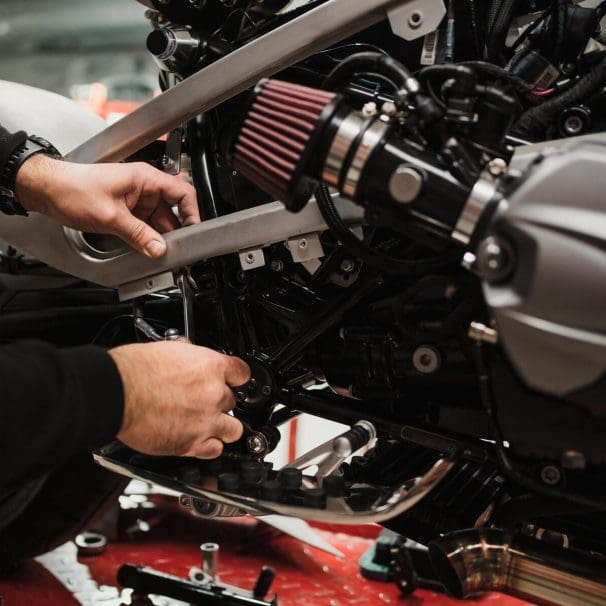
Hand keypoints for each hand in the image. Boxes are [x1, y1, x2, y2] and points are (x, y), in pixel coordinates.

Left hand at [15, 155, 199, 257]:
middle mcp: (143, 187)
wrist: (47, 190)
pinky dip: (147, 237)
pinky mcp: (126, 211)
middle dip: (175, 231)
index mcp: (145, 178)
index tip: (194, 231)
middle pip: (172, 211)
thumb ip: (139, 235)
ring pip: (158, 221)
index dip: (192, 213)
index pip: (183, 193)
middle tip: (175, 250)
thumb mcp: (110, 216)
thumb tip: (159, 249)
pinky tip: (146, 248)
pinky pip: (145, 225)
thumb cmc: (73, 189)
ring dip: (159, 237)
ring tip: (159, 252)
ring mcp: (135, 200)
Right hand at [108, 341, 250, 458]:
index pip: (242, 373)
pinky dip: (209, 447)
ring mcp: (205, 421)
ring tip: (209, 424)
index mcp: (210, 367)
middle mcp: (213, 394)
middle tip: (204, 402)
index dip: (236, 378)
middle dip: (220, 402)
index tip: (233, 382)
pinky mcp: (191, 444)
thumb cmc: (134, 370)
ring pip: (234, 429)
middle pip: (233, 401)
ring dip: (223, 427)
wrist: (116, 392)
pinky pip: (215, 450)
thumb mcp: (170, 349)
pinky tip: (200, 440)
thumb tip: (193, 359)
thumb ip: (190, 358)